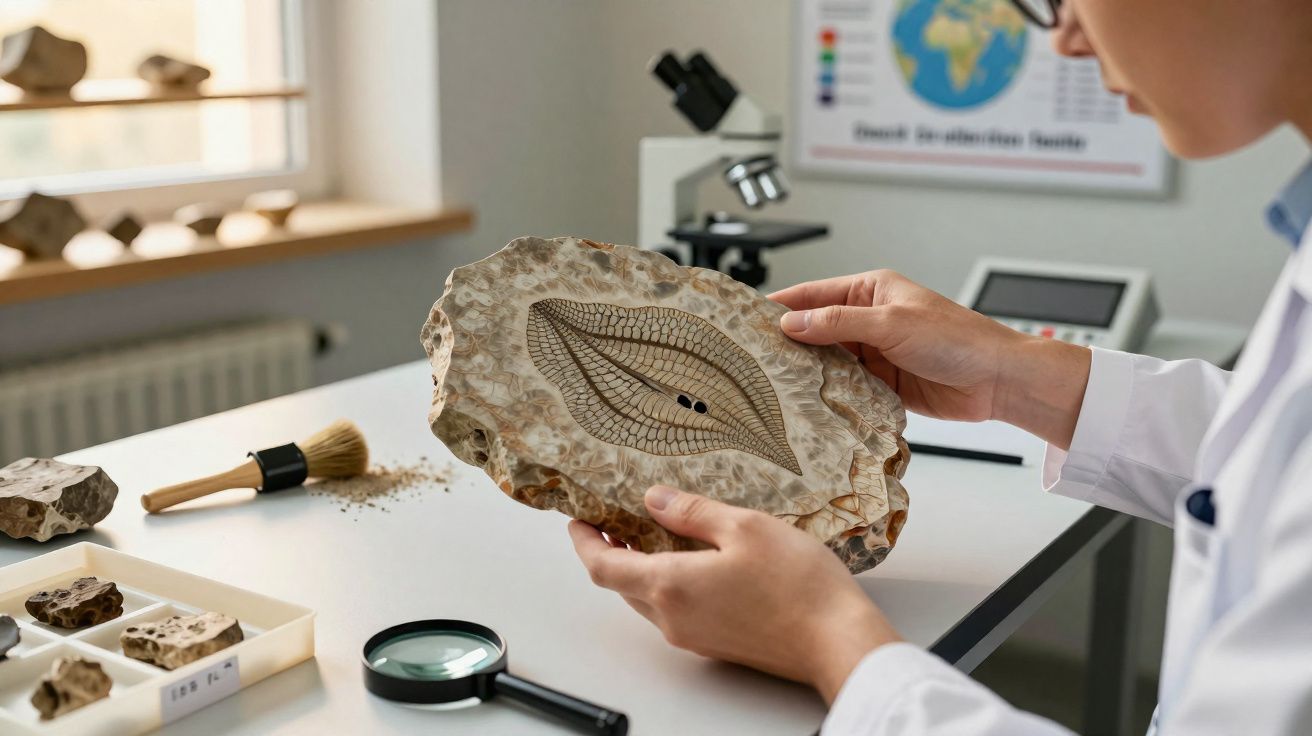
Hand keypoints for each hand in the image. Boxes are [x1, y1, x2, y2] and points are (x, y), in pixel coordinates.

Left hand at [569, 485, 900, 703]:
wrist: (838, 640)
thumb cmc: (798, 585)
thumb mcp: (744, 527)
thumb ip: (692, 513)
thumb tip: (654, 500)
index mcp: (671, 586)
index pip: (603, 567)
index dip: (584, 542)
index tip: (579, 520)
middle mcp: (673, 618)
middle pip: (622, 585)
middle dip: (612, 551)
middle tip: (617, 519)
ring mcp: (693, 636)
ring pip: (649, 600)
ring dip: (641, 568)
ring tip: (655, 533)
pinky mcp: (715, 644)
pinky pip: (676, 611)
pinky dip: (669, 584)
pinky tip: (694, 561)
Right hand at [770, 270, 1090, 448]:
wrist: (997, 380)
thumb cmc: (959, 339)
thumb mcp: (891, 323)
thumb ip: (838, 322)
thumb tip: (793, 323)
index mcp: (872, 289)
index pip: (813, 293)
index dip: (781, 305)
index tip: (747, 318)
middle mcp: (870, 319)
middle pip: (816, 328)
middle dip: (788, 342)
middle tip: (753, 357)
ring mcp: (875, 352)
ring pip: (827, 360)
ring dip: (808, 371)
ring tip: (774, 382)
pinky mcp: (882, 384)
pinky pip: (845, 387)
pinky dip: (828, 394)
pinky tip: (809, 402)